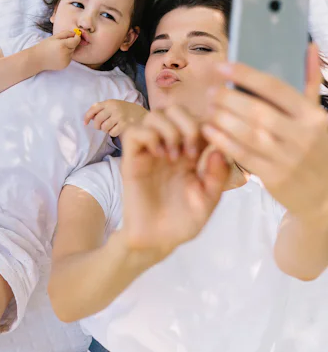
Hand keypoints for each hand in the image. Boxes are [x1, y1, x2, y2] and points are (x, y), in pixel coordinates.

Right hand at [33, 30, 80, 70]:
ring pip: (72, 52)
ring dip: (69, 50)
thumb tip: (75, 33)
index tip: (75, 35)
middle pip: (74, 46)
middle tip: (61, 43)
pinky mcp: (65, 65)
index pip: (76, 40)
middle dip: (71, 43)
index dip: (77, 37)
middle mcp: (65, 54)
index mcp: (62, 45)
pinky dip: (66, 56)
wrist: (37, 59)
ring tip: (59, 50)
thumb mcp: (54, 37)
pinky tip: (58, 55)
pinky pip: (69, 58)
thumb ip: (66, 33)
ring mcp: (66, 61)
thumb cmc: (44, 46)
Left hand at [84, 100, 147, 136]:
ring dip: (106, 130)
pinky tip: (117, 129)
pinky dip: (113, 133)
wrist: (142, 114)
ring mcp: (120, 116)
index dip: (87, 117)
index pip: (94, 108)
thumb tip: (89, 118)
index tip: (85, 123)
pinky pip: (112, 133)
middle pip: (98, 120)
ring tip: (111, 127)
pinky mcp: (125, 124)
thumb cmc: (124, 111)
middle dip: (97, 126)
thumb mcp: (113, 105)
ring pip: (104, 128)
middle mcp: (114, 108)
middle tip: (101, 127)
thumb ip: (102, 108)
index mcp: (110, 102)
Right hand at [121, 106, 230, 260]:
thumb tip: (219, 149)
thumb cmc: (183, 222)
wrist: (156, 241)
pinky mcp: (131, 160)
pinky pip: (134, 132)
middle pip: (175, 110)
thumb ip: (218, 177)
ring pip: (155, 115)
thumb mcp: (209, 201)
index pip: (199, 120)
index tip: (212, 151)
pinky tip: (159, 155)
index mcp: (192, 154)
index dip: (208, 127)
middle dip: (188, 123)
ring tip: (174, 155)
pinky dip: (149, 136)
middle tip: (192, 152)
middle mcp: (171, 148)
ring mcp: (150, 152)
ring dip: (169, 129)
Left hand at [203, 44, 327, 220]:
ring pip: (247, 134)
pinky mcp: (275, 177)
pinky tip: (209, 131)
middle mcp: (302, 135)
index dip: (245, 75)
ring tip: (207, 109)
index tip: (222, 67)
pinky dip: (222, 142)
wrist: (327, 194)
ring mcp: (288, 158)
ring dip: (222, 119)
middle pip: (257, 111)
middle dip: (228, 99)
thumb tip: (309, 47)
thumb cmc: (318, 147)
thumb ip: (310, 82)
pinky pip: (242, 156)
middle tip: (209, 92)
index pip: (275, 88)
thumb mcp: (318, 115)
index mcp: (313, 115)